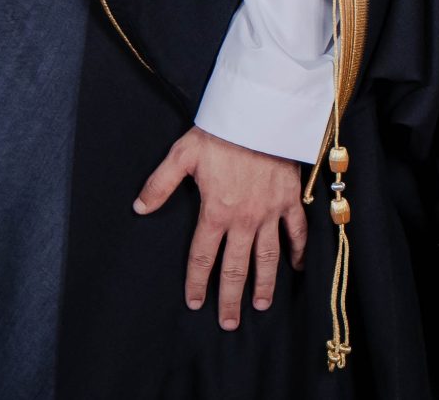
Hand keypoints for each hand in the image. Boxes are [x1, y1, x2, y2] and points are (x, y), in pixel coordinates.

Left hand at [134, 127, 308, 329]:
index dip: (196, 282)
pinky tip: (299, 267)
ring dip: (264, 284)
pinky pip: (297, 231)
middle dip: (230, 298)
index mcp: (216, 212)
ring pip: (267, 257)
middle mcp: (244, 219)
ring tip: (261, 305)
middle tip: (228, 323)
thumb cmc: (221, 132)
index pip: (202, 257)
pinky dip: (299, 250)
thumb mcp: (182, 154)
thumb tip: (139, 208)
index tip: (194, 302)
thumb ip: (159, 184)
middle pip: (235, 267)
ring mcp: (270, 211)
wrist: (261, 114)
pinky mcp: (290, 200)